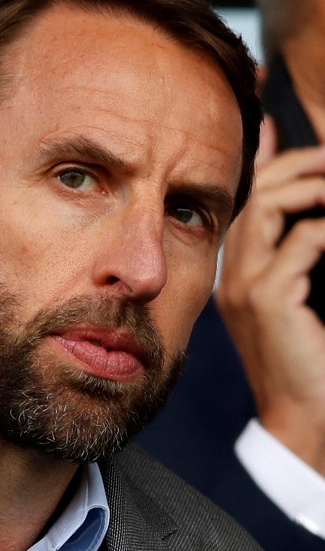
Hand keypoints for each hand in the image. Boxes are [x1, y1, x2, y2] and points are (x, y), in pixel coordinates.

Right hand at [215, 118, 324, 473]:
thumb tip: (316, 217)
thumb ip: (300, 250)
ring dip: (314, 185)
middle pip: (256, 191)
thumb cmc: (310, 360)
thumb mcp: (299, 297)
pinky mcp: (270, 297)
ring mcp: (245, 283)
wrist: (304, 416)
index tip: (287, 134)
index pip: (245, 197)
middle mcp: (233, 270)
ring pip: (270, 206)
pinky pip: (303, 241)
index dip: (267, 158)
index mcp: (236, 269)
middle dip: (300, 163)